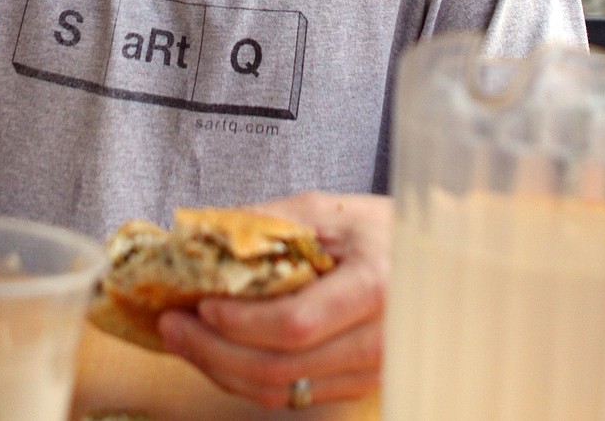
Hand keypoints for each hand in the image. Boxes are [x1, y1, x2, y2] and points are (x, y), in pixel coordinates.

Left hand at [157, 191, 391, 407]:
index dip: (241, 323)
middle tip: (171, 324)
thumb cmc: (380, 228)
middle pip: (280, 367)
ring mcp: (369, 373)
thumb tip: (203, 234)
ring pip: (281, 391)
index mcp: (373, 290)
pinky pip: (292, 395)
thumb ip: (269, 222)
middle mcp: (376, 343)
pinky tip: (218, 352)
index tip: (200, 304)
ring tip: (183, 338)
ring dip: (222, 368)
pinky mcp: (356, 386)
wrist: (432, 262)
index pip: (294, 325)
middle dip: (214, 350)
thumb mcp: (329, 209)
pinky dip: (246, 377)